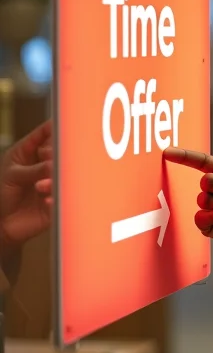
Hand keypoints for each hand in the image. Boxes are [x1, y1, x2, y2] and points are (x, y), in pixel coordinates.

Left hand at [0, 119, 52, 254]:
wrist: (1, 226)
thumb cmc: (0, 196)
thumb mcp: (11, 177)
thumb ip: (33, 170)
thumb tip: (54, 165)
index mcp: (30, 152)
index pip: (45, 134)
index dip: (55, 128)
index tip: (65, 125)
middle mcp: (44, 164)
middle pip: (60, 152)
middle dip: (58, 156)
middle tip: (53, 162)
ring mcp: (53, 181)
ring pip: (65, 173)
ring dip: (55, 179)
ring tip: (40, 187)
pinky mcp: (59, 200)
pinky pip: (66, 195)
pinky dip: (57, 197)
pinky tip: (47, 201)